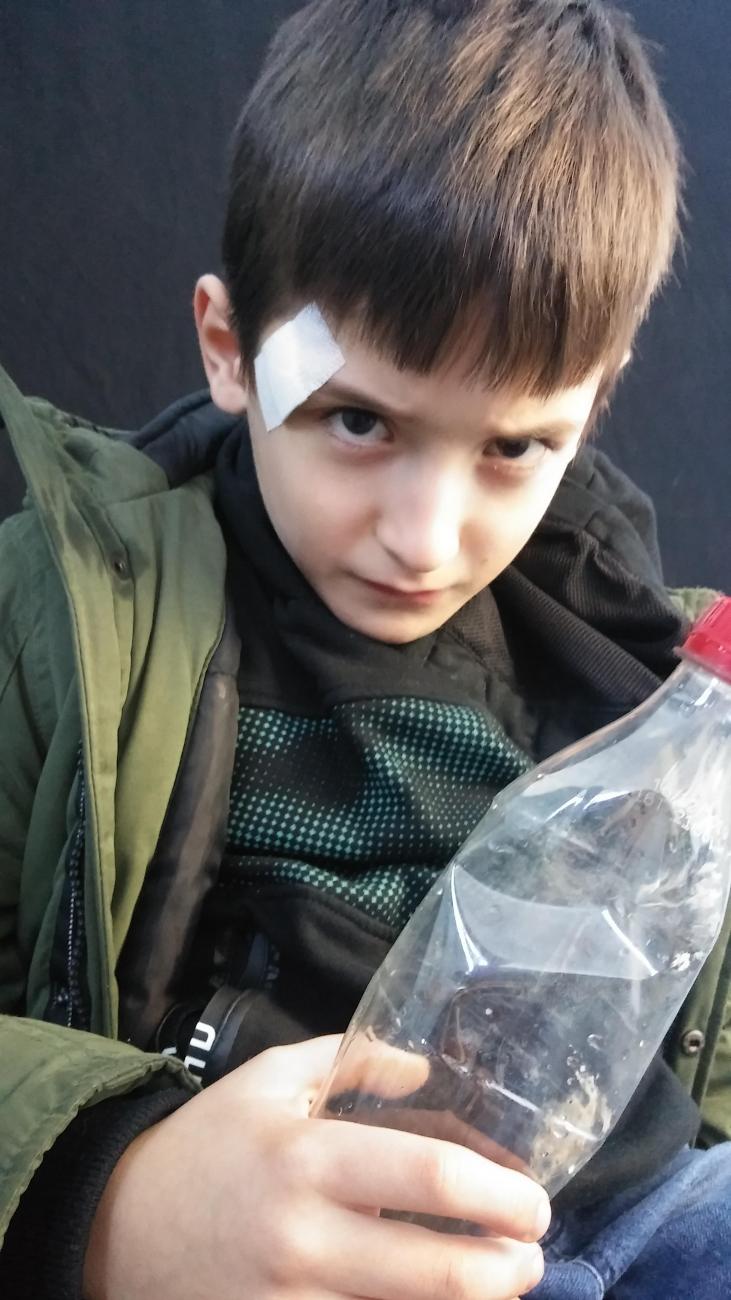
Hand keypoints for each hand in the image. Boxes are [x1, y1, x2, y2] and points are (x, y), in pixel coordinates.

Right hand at [84, 1035, 548, 1299]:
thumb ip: (355, 1059)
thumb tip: (426, 1070)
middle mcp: (306, 1237)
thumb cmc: (208, 1144)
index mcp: (309, 1156)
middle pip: (438, 1273)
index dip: (498, 1194)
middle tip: (533, 1255)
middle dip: (507, 1271)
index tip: (533, 1201)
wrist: (119, 1227)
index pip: (428, 1175)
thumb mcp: (273, 1077)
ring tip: (497, 1285)